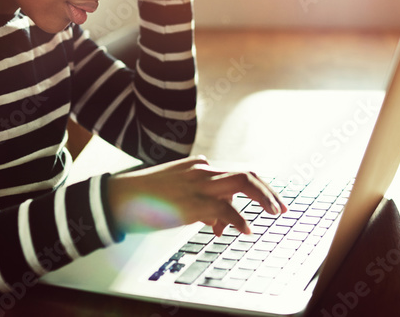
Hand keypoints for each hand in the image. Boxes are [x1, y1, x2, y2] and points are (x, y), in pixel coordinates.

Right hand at [106, 156, 287, 236]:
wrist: (117, 199)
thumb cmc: (143, 201)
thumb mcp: (175, 199)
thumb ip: (199, 207)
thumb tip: (218, 224)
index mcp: (197, 168)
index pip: (235, 174)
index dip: (254, 190)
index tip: (269, 203)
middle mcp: (201, 171)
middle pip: (245, 174)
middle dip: (268, 191)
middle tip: (282, 209)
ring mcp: (197, 184)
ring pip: (242, 182)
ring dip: (264, 198)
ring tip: (274, 214)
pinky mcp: (191, 202)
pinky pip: (225, 208)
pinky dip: (240, 220)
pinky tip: (246, 231)